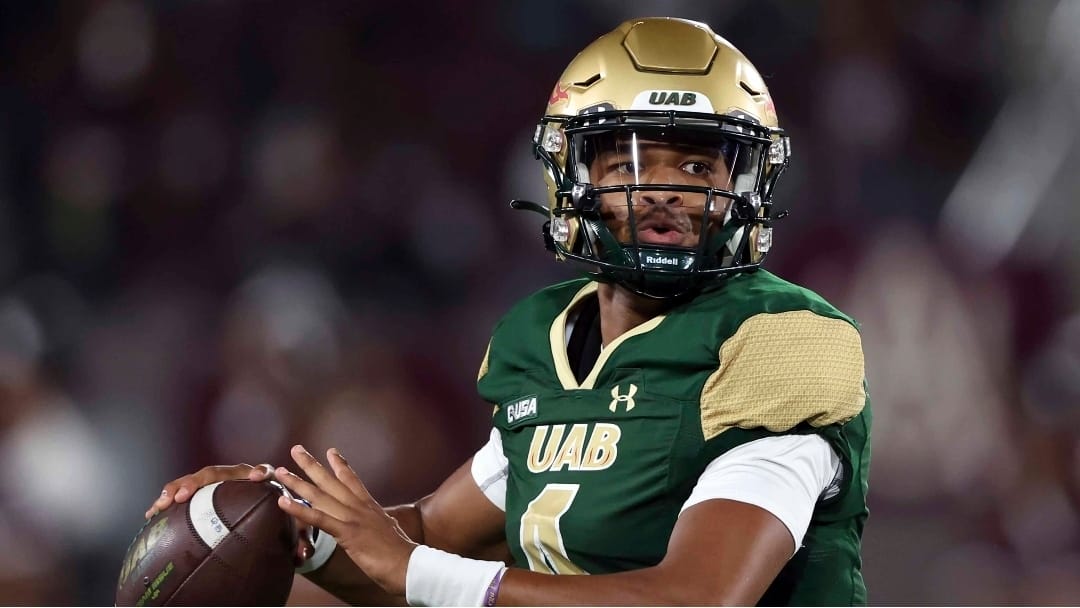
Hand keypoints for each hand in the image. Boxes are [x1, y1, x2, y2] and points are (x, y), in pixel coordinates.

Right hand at [145, 463, 315, 565]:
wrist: (278, 504)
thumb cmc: (287, 512)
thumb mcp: (298, 524)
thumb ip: (302, 539)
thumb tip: (302, 557)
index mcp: (264, 478)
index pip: (262, 470)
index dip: (259, 472)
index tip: (258, 477)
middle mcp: (239, 475)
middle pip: (218, 472)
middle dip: (198, 482)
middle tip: (183, 495)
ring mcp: (221, 481)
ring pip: (197, 479)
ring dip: (177, 488)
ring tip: (161, 504)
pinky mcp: (207, 491)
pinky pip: (185, 491)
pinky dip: (169, 498)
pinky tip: (153, 513)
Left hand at [274, 445, 416, 595]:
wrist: (409, 564)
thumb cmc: (401, 553)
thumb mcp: (389, 530)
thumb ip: (381, 522)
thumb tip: (383, 520)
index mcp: (370, 506)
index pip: (352, 480)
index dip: (340, 465)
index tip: (330, 451)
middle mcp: (359, 507)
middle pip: (331, 481)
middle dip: (311, 465)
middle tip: (296, 450)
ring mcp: (352, 518)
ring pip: (320, 496)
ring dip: (297, 483)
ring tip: (280, 472)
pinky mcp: (346, 533)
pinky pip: (318, 519)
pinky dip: (299, 509)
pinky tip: (283, 502)